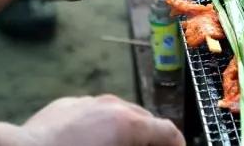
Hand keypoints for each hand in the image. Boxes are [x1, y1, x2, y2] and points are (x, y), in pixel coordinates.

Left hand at [18, 95, 183, 145]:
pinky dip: (99, 126)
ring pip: (118, 113)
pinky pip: (93, 113)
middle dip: (150, 138)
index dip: (177, 144)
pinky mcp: (66, 105)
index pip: (168, 131)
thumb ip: (143, 144)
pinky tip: (89, 143)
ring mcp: (89, 102)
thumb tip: (156, 142)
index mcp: (130, 123)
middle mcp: (114, 105)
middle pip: (145, 119)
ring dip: (124, 130)